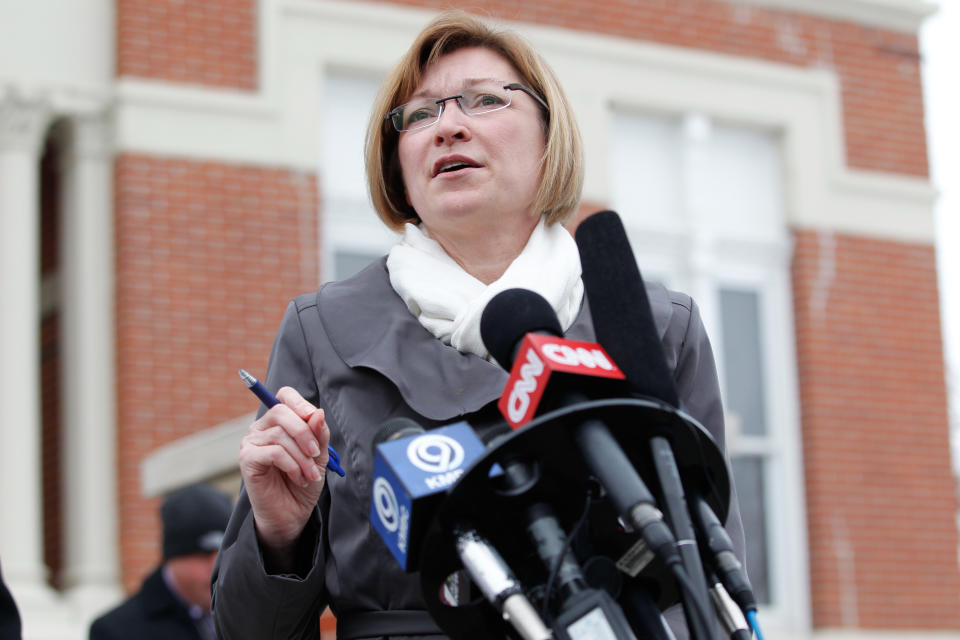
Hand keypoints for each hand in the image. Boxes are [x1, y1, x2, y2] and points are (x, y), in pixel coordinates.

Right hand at [238, 387, 329, 559]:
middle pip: (281, 412)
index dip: (300, 403)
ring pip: (280, 435)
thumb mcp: (319, 454)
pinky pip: (273, 452)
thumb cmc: (304, 481)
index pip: (284, 396)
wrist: (292, 514)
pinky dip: (291, 465)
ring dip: (302, 457)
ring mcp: (251, 443)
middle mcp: (261, 428)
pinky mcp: (247, 460)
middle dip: (304, 432)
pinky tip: (298, 478)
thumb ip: (319, 433)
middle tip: (316, 454)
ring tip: (310, 475)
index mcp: (278, 422)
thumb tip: (318, 412)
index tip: (315, 418)